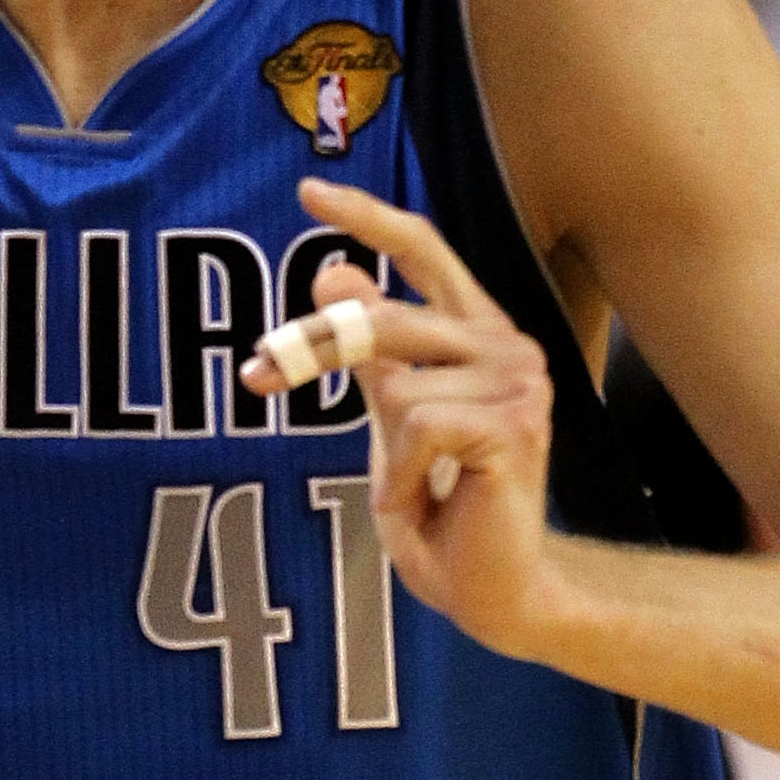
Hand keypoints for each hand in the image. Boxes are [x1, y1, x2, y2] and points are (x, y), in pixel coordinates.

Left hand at [238, 178, 557, 657]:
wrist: (496, 588)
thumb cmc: (444, 504)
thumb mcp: (392, 417)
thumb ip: (369, 351)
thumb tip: (333, 272)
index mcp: (479, 332)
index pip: (425, 250)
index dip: (368, 217)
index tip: (308, 192)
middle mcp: (507, 344)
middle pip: (381, 318)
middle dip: (313, 352)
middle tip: (259, 375)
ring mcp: (520, 381)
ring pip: (395, 382)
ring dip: (386, 452)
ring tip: (416, 489)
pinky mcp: (515, 424)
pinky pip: (416, 427)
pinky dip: (404, 476)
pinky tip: (434, 501)